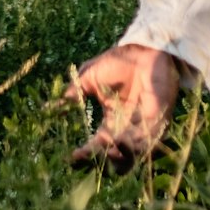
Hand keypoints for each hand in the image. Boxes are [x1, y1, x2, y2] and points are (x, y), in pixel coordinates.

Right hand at [64, 43, 180, 167]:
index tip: (73, 156)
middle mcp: (127, 128)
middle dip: (105, 160)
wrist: (143, 50)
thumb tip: (51, 105)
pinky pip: (150, 140)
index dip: (86, 152)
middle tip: (95, 156)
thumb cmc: (118, 62)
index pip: (98, 144)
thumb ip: (75, 90)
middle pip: (116, 155)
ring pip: (133, 153)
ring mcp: (143, 126)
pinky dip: (137, 145)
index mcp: (112, 121)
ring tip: (109, 151)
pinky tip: (124, 141)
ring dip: (121, 156)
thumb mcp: (91, 76)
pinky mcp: (158, 120)